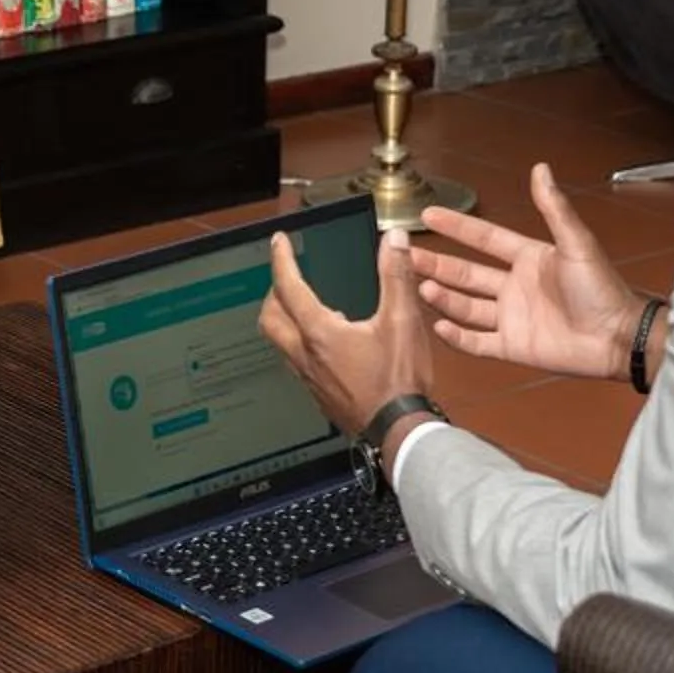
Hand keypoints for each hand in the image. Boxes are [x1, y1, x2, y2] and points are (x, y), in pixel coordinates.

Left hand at [259, 227, 434, 439]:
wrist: (399, 431)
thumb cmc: (399, 381)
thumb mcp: (403, 321)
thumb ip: (396, 277)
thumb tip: (393, 241)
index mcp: (320, 333)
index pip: (288, 287)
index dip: (281, 260)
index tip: (279, 242)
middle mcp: (306, 355)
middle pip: (269, 318)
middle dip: (273, 292)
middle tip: (287, 277)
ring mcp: (309, 377)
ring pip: (279, 342)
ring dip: (284, 318)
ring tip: (306, 306)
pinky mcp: (318, 393)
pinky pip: (295, 361)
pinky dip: (299, 342)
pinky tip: (327, 343)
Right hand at [409, 163, 646, 381]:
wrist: (618, 338)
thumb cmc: (604, 290)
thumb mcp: (577, 243)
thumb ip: (554, 208)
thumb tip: (541, 169)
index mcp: (529, 258)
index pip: (484, 239)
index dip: (457, 227)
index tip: (429, 214)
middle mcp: (515, 287)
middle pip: (466, 273)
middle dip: (437, 263)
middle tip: (407, 253)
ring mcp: (512, 317)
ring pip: (465, 306)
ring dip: (443, 296)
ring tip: (419, 285)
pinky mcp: (513, 346)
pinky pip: (477, 341)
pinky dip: (456, 337)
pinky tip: (437, 326)